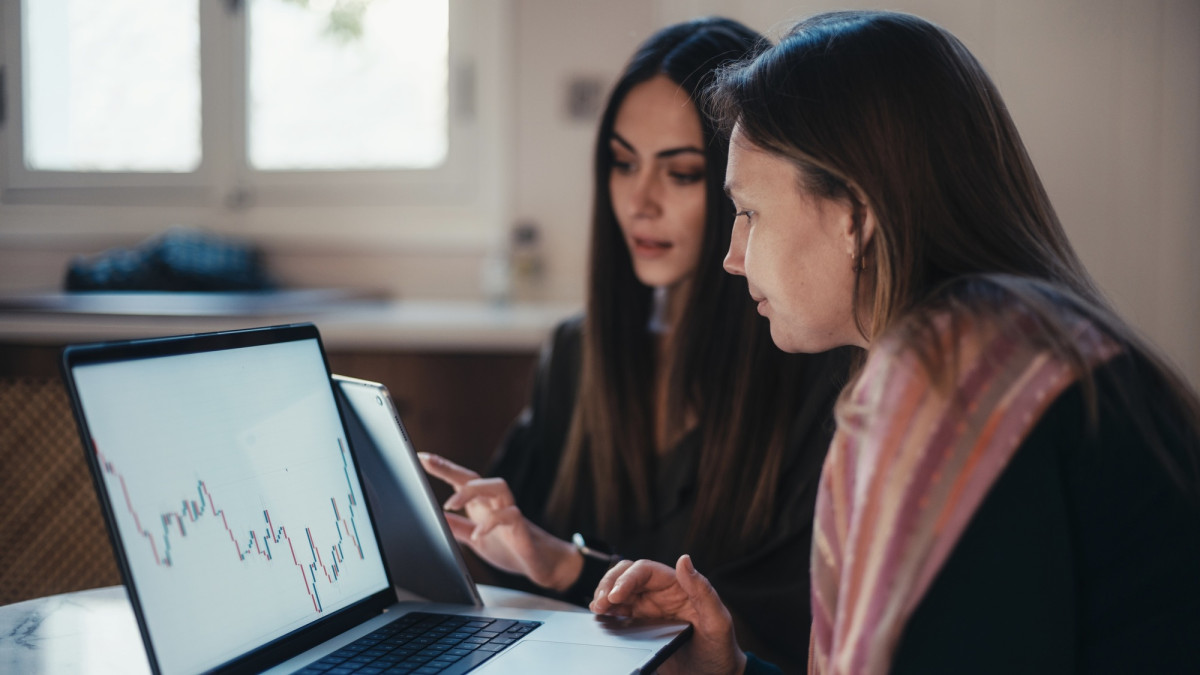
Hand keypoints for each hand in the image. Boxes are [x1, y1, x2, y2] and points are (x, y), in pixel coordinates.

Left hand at [417, 452, 582, 590]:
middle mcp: (496, 504)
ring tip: (450, 504)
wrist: (542, 565)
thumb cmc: (509, 548)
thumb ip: (457, 528)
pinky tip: (478, 535)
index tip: (422, 457)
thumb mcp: (475, 539)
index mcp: (482, 505)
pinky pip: (509, 516)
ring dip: (473, 491)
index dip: (443, 468)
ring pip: (498, 486)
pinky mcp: (522, 528)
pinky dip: (491, 523)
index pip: (462, 480)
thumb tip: (433, 518)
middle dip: (452, 469)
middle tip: (429, 464)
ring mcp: (511, 513)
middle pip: (477, 477)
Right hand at [590, 555, 745, 674]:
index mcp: (678, 586)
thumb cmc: (720, 648)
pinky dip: (606, 614)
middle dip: (609, 584)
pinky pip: (618, 614)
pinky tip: (601, 620)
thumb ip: (703, 590)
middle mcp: (660, 595)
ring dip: (604, 597)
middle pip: (626, 576)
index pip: (645, 570)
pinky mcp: (639, 628)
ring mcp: (648, 611)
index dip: (627, 578)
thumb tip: (684, 559)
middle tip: (600, 604)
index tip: (615, 596)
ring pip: (618, 593)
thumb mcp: (718, 621)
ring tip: (597, 611)